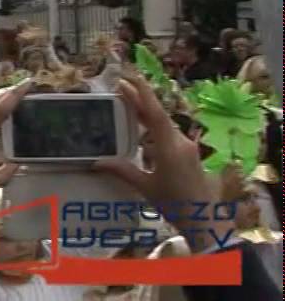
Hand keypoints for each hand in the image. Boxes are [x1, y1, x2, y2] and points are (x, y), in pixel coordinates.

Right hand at [95, 73, 231, 251]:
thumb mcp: (145, 187)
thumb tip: (97, 162)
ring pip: (164, 125)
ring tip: (128, 104)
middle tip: (121, 87)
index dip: (143, 94)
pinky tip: (143, 129)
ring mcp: (187, 148)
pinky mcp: (189, 154)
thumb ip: (123, 171)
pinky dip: (154, 127)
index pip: (156, 115)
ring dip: (147, 114)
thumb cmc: (175, 204)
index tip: (131, 78)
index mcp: (169, 149)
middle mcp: (180, 143)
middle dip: (140, 100)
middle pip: (159, 116)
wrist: (205, 221)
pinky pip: (169, 134)